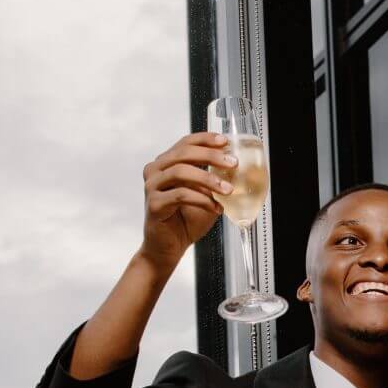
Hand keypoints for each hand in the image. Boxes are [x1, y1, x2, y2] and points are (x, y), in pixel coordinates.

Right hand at [139, 132, 235, 270]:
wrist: (169, 248)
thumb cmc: (184, 222)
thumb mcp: (205, 195)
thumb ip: (214, 181)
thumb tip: (235, 169)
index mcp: (166, 164)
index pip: (185, 143)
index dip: (205, 139)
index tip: (225, 141)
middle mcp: (155, 171)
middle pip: (183, 153)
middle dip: (211, 156)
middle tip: (232, 164)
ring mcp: (152, 187)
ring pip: (181, 172)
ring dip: (208, 179)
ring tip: (227, 190)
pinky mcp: (154, 204)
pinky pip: (181, 195)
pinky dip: (202, 200)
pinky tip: (215, 208)